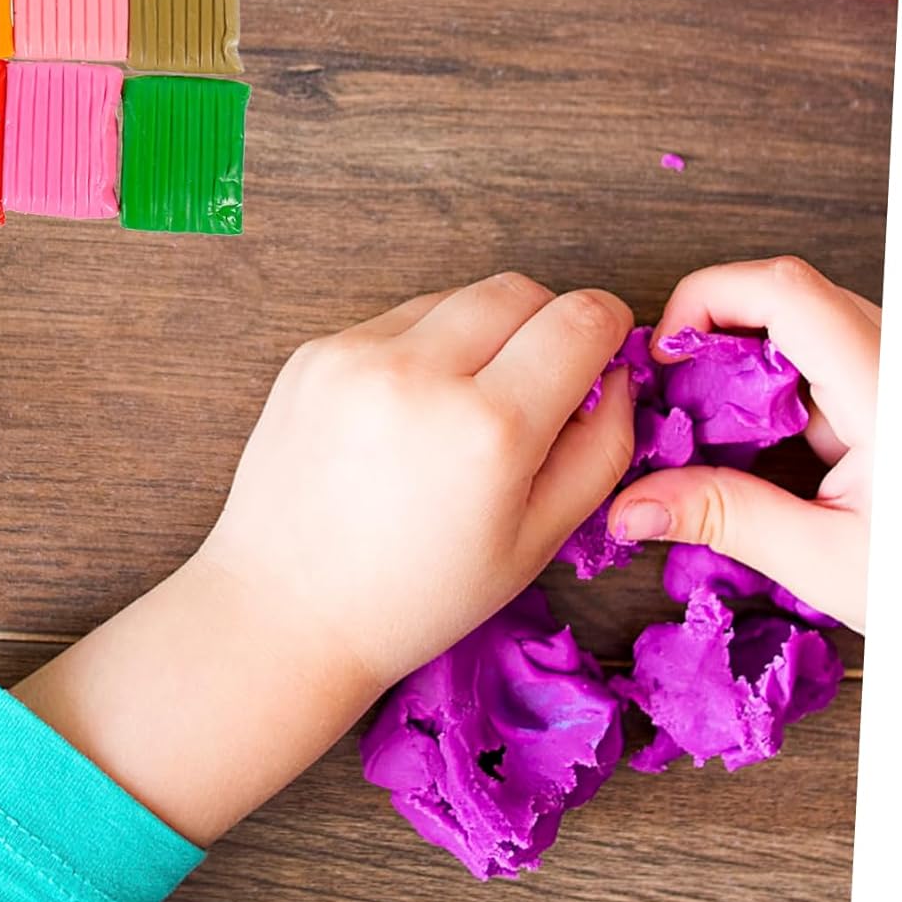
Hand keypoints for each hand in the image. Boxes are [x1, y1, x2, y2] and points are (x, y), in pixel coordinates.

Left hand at [197, 272, 636, 691]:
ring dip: (477, 336)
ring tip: (458, 415)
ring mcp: (354, 356)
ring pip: (453, 298)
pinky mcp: (312, 355)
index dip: (606, 334)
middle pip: (518, 290)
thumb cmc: (417, 597)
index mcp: (489, 428)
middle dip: (545, 326)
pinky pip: (394, 322)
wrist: (285, 610)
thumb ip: (601, 448)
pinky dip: (416, 353)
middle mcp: (418, 374)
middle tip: (533, 391)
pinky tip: (403, 420)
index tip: (597, 364)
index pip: (581, 318)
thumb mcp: (538, 542)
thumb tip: (617, 373)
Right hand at [607, 256, 877, 630]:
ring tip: (705, 437)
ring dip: (741, 372)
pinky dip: (772, 400)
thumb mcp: (828, 561)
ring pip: (804, 334)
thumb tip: (631, 503)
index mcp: (885, 392)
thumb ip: (723, 518)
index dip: (706, 300)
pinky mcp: (892, 403)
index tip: (664, 355)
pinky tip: (748, 452)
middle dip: (713, 340)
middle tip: (672, 402)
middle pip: (788, 300)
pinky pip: (822, 370)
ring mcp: (895, 382)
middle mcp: (894, 369)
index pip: (785, 290)